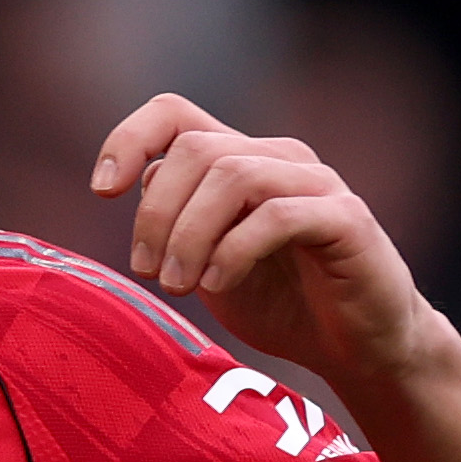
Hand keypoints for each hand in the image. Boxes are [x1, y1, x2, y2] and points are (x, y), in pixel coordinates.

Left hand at [91, 94, 441, 387]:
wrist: (357, 346)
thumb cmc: (282, 303)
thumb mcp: (206, 264)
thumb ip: (176, 223)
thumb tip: (143, 182)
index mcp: (239, 161)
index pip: (174, 114)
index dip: (129, 139)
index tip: (103, 191)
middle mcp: (278, 159)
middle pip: (196, 149)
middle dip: (157, 214)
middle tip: (150, 272)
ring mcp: (316, 183)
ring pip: (233, 175)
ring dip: (190, 235)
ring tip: (180, 285)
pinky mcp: (346, 219)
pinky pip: (276, 215)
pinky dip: (233, 252)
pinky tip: (218, 286)